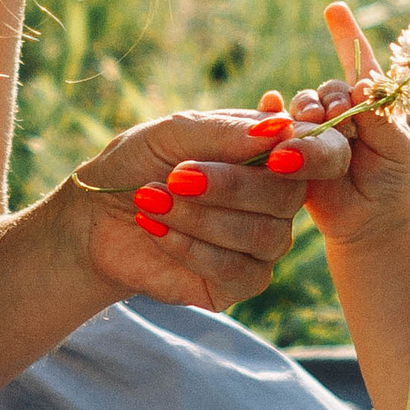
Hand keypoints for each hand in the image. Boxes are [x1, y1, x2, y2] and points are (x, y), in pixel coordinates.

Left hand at [64, 101, 350, 314]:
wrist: (94, 218)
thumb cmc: (137, 164)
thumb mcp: (172, 133)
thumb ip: (224, 130)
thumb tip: (281, 126)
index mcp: (270, 155)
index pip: (316, 153)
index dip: (309, 154)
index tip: (275, 154)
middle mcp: (274, 200)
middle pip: (287, 196)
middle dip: (229, 186)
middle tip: (176, 175)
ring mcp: (260, 244)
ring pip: (263, 235)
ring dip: (200, 217)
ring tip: (149, 198)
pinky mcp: (238, 283)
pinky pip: (238, 270)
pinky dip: (192, 248)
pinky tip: (155, 230)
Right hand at [291, 1, 409, 252]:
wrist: (372, 225)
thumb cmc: (394, 184)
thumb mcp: (399, 148)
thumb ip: (381, 115)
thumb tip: (359, 84)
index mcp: (369, 105)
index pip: (359, 64)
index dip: (347, 35)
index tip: (334, 10)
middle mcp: (340, 113)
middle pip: (327, 88)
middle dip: (333, 99)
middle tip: (342, 123)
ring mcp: (314, 132)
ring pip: (303, 106)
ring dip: (310, 113)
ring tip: (321, 131)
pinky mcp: (291, 152)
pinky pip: (277, 126)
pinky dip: (272, 114)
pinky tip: (269, 106)